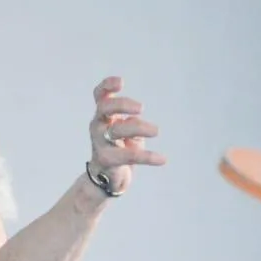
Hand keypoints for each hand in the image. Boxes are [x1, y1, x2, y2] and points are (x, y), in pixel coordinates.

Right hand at [88, 76, 165, 194]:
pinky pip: (128, 155)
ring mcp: (100, 142)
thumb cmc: (119, 148)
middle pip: (105, 107)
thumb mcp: (126, 131)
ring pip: (117, 130)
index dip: (107, 86)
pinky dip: (148, 156)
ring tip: (156, 131)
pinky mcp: (107, 159)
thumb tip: (135, 121)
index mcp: (104, 115)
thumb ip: (131, 122)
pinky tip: (162, 159)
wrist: (107, 178)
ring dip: (139, 127)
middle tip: (142, 108)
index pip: (99, 95)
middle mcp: (98, 125)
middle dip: (123, 104)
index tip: (121, 82)